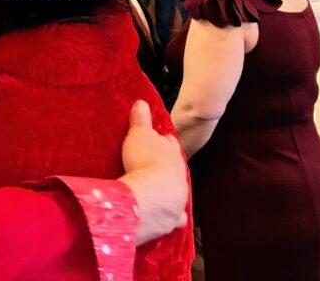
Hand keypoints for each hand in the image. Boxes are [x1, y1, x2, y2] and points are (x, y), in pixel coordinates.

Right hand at [118, 100, 188, 244]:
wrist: (154, 195)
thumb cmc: (146, 160)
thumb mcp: (140, 133)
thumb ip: (141, 118)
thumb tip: (141, 102)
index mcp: (172, 154)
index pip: (171, 144)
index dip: (165, 141)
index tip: (161, 138)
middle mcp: (179, 175)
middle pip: (176, 168)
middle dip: (169, 166)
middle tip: (158, 165)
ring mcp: (178, 197)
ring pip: (178, 192)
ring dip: (170, 191)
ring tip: (159, 191)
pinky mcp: (173, 218)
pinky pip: (174, 217)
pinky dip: (169, 216)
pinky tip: (164, 217)